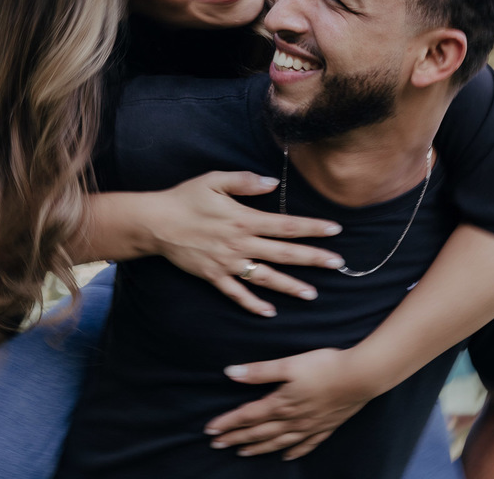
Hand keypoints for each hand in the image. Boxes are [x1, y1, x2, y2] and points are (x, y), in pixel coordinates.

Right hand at [149, 172, 344, 316]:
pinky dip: (253, 304)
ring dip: (290, 286)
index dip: (312, 228)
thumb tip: (271, 183)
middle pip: (284, 253)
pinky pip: (236, 294)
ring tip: (312, 294)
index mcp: (244, 219)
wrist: (156, 223)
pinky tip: (270, 312)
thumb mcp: (214, 180)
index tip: (335, 230)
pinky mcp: (213, 276)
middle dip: (313, 259)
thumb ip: (244, 181)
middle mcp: (240, 244)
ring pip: (265, 278)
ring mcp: (227, 263)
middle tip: (337, 264)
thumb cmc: (185, 198)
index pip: (286, 225)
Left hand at [203, 348, 374, 459]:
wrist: (361, 376)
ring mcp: (310, 426)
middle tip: (218, 444)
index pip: (248, 416)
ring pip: (279, 442)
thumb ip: (260, 371)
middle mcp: (293, 419)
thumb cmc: (325, 366)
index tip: (210, 430)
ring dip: (259, 447)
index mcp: (282, 403)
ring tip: (243, 452)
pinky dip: (294, 451)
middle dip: (236, 438)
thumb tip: (230, 373)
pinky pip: (306, 444)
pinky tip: (286, 456)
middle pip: (259, 432)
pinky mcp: (326, 426)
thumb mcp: (289, 364)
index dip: (228, 423)